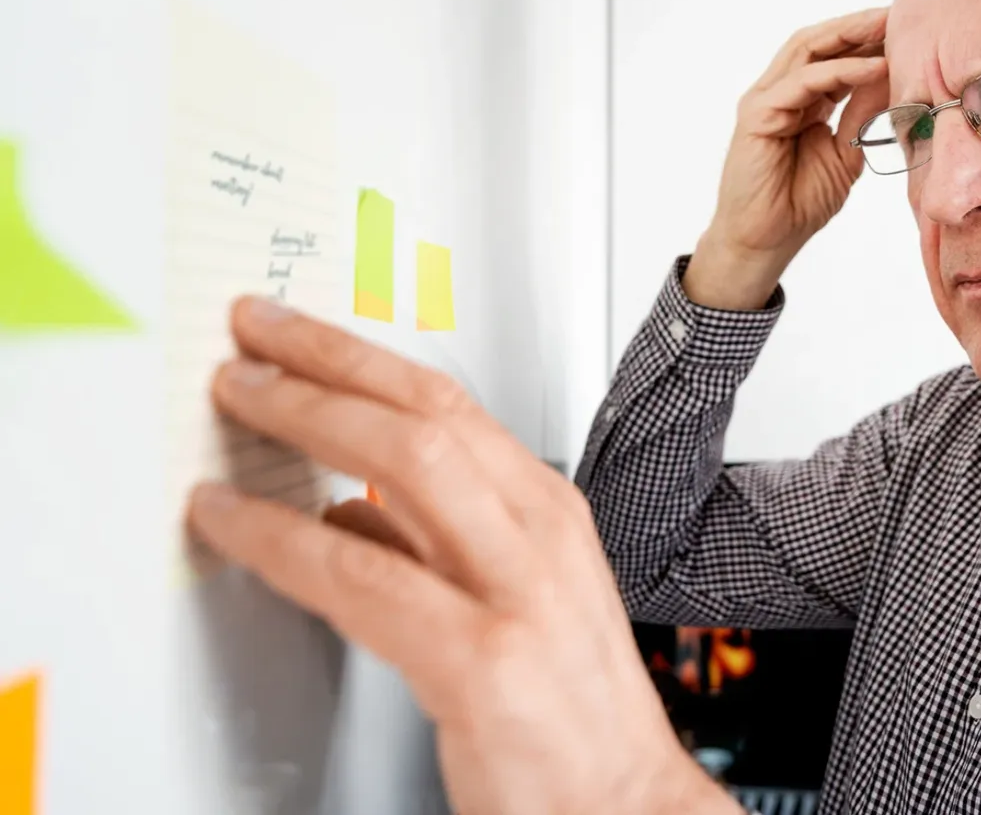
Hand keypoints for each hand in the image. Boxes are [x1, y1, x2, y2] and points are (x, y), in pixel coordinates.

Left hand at [186, 297, 740, 814]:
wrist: (622, 800)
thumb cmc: (569, 705)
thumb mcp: (515, 593)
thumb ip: (434, 542)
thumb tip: (345, 503)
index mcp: (548, 510)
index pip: (448, 403)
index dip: (360, 356)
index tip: (293, 333)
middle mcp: (540, 534)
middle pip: (425, 413)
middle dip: (326, 363)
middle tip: (250, 342)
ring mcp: (516, 593)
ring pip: (403, 466)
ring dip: (305, 420)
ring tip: (238, 405)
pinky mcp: (482, 661)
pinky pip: (361, 578)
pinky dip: (281, 539)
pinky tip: (235, 524)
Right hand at [683, 7, 891, 309]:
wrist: (767, 240)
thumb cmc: (799, 202)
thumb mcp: (845, 151)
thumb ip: (863, 113)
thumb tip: (893, 76)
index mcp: (800, 100)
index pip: (833, 55)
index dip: (867, 39)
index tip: (907, 28)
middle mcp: (779, 93)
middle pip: (818, 42)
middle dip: (859, 25)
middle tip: (899, 12)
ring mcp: (765, 101)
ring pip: (807, 51)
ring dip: (850, 36)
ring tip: (888, 26)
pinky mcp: (758, 116)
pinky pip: (802, 83)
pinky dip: (839, 72)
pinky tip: (873, 68)